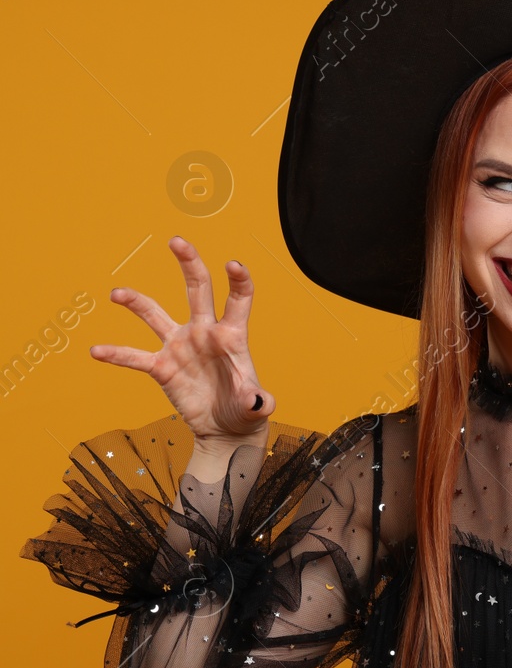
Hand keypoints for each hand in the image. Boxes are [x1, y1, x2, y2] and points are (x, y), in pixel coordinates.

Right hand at [89, 236, 275, 451]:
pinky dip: (116, 354)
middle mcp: (204, 332)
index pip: (237, 300)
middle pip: (197, 289)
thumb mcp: (254, 406)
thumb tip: (259, 401)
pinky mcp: (162, 366)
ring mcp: (181, 346)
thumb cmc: (244, 410)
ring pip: (156, 314)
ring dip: (137, 303)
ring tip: (117, 293)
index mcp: (232, 336)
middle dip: (189, 263)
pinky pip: (135, 357)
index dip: (238, 280)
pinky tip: (96, 351)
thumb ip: (257, 400)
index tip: (233, 263)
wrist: (224, 427)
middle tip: (176, 240)